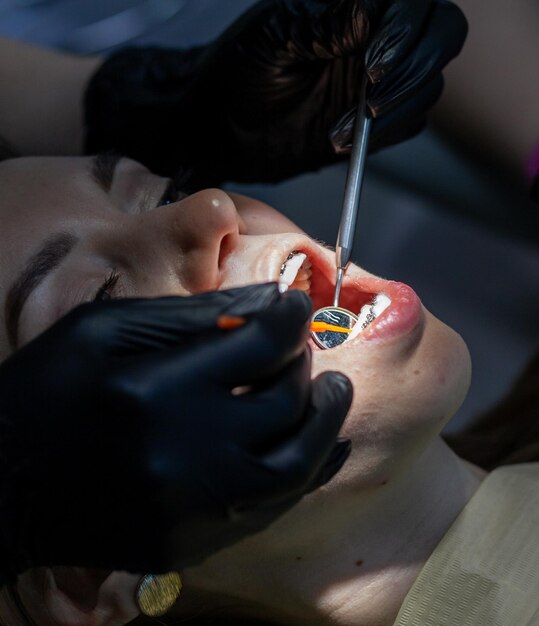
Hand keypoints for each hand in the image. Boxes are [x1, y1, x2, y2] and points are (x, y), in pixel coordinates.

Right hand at [0, 284, 351, 581]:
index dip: (290, 316)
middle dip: (304, 362)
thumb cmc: (47, 391)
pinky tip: (316, 443)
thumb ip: (190, 314)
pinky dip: (307, 469)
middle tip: (300, 346)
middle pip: (285, 400)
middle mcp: (183, 453)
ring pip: (297, 463)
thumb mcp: (103, 330)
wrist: (5, 485)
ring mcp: (192, 508)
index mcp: (155, 389)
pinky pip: (272, 507)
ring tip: (333, 392)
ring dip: (325, 420)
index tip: (296, 304)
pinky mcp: (191, 542)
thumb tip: (266, 301)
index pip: (261, 342)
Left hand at [85, 0, 466, 183]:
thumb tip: (369, 14)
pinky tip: (342, 140)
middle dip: (413, 65)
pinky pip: (407, 124)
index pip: (410, 3)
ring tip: (348, 126)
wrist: (222, 128)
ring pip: (427, 84)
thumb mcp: (272, 39)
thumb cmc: (235, 75)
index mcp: (348, 8)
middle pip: (439, 36)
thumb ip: (322, 23)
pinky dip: (384, 136)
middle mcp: (371, 40)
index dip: (405, 29)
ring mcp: (375, 82)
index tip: (373, 62)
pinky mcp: (373, 122)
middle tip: (372, 92)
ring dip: (396, 107)